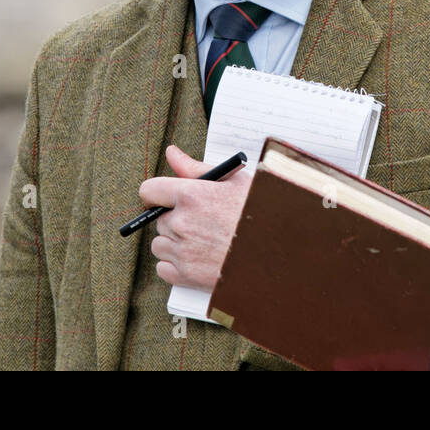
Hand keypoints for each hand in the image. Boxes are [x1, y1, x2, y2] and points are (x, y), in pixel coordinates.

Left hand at [138, 145, 252, 290]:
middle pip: (158, 219)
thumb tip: (172, 154)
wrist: (279, 253)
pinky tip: (199, 258)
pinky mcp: (185, 275)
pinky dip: (176, 265)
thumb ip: (196, 168)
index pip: (150, 190)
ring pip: (160, 244)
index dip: (157, 194)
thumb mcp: (234, 182)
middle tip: (202, 222)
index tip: (164, 199)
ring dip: (175, 242)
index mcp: (191, 195)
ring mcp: (182, 251)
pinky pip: (163, 268)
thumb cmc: (260, 215)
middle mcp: (182, 223)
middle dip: (175, 219)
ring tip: (203, 241)